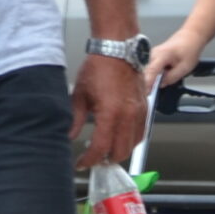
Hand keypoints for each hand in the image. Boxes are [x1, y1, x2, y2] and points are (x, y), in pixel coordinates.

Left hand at [70, 52, 146, 168]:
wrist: (117, 50)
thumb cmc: (99, 67)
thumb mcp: (80, 95)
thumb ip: (75, 119)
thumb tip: (70, 135)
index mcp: (110, 114)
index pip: (100, 148)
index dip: (89, 160)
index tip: (81, 163)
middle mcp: (128, 116)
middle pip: (120, 152)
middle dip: (105, 160)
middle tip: (94, 160)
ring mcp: (138, 113)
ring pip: (133, 145)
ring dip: (120, 152)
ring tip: (107, 152)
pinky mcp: (144, 108)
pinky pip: (142, 132)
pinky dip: (132, 141)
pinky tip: (121, 139)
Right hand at [144, 28, 204, 91]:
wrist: (190, 37)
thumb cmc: (189, 48)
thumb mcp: (185, 68)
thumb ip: (172, 78)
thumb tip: (162, 85)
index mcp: (162, 55)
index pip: (150, 72)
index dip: (147, 84)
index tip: (145, 94)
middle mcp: (154, 54)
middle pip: (146, 72)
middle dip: (148, 83)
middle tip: (153, 93)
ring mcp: (152, 55)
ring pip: (148, 71)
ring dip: (152, 79)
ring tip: (162, 81)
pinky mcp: (153, 56)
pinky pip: (151, 68)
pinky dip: (154, 74)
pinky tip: (162, 76)